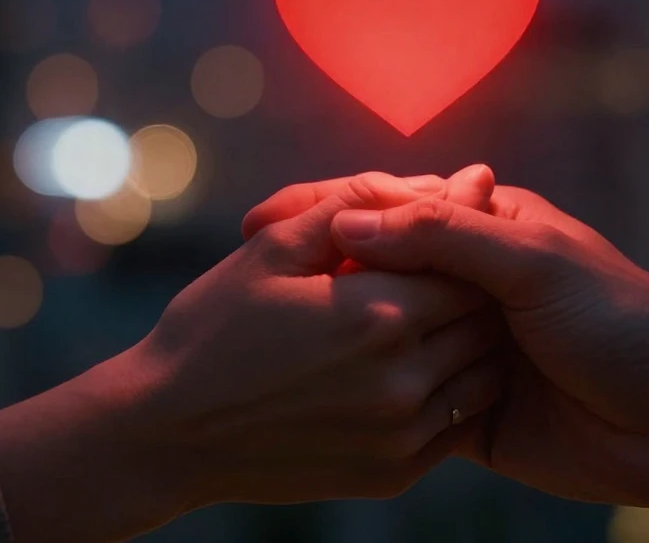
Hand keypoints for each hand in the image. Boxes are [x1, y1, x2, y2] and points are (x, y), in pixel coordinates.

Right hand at [0, 170, 502, 541]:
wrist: (168, 435)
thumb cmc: (213, 328)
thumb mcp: (274, 247)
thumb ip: (358, 203)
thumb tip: (444, 176)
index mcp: (377, 312)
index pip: (466, 262)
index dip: (460, 241)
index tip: (437, 235)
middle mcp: (401, 378)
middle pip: (481, 317)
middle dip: (469, 288)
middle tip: (434, 273)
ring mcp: (401, 434)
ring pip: (481, 372)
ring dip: (468, 341)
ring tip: (428, 320)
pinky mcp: (395, 473)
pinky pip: (457, 423)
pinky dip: (452, 392)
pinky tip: (413, 371)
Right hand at [254, 172, 648, 533]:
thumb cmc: (621, 322)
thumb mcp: (532, 261)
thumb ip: (446, 236)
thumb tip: (353, 220)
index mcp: (490, 234)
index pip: (392, 214)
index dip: (331, 216)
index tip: (260, 221)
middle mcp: (474, 290)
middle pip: (379, 272)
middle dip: (317, 269)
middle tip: (244, 266)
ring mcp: (470, 354)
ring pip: (386, 337)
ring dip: (334, 335)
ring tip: (264, 334)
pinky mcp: (472, 414)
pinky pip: (408, 399)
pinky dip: (369, 391)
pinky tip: (315, 392)